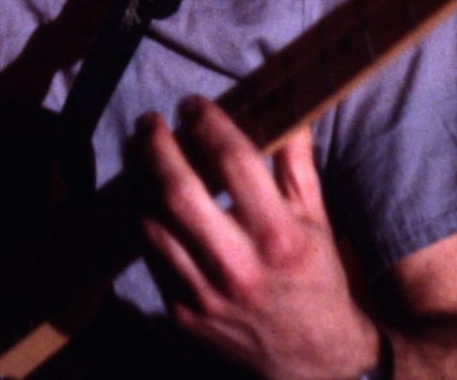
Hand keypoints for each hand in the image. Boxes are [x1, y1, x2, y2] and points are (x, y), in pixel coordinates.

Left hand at [134, 98, 379, 379]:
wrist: (312, 357)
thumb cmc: (315, 276)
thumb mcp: (317, 217)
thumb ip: (295, 160)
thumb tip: (281, 103)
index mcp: (279, 236)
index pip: (232, 162)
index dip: (207, 123)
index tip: (193, 105)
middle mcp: (238, 267)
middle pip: (177, 192)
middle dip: (155, 147)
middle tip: (150, 123)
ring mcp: (205, 295)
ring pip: (152, 224)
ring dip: (140, 182)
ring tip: (142, 156)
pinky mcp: (183, 315)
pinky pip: (150, 258)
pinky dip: (145, 222)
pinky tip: (149, 201)